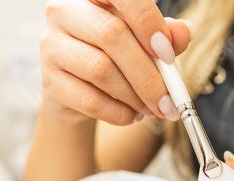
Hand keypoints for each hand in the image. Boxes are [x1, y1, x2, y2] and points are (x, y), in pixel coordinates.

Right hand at [41, 0, 191, 124]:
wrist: (79, 92)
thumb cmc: (116, 58)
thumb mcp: (144, 42)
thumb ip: (165, 35)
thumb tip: (183, 33)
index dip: (147, 21)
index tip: (168, 54)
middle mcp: (64, 12)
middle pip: (111, 36)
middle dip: (148, 74)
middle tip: (169, 100)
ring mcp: (51, 46)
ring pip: (101, 70)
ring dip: (135, 96)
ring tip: (152, 108)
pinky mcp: (50, 82)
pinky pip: (90, 100)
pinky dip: (119, 113)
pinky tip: (132, 115)